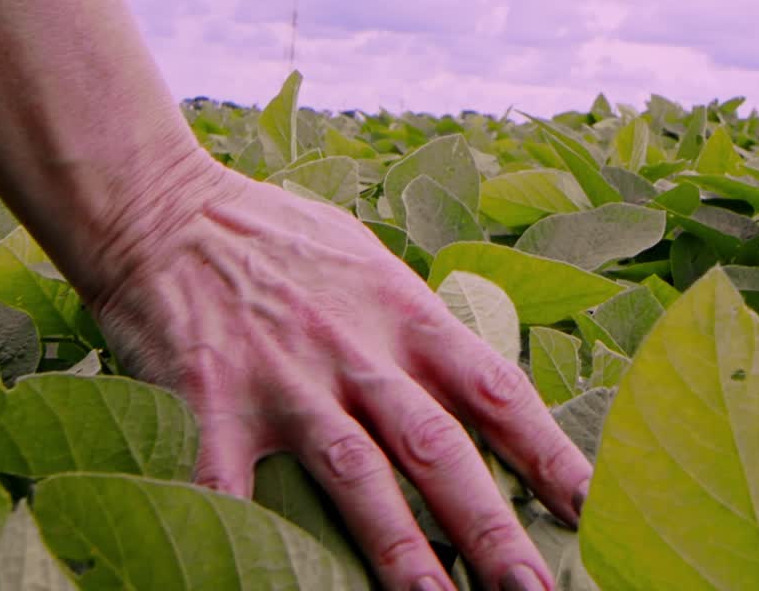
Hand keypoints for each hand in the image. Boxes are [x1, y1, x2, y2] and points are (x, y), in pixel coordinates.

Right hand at [85, 153, 592, 590]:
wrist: (164, 205)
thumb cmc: (275, 237)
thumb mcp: (368, 261)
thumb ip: (417, 324)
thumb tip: (475, 385)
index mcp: (403, 313)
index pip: (495, 391)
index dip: (551, 454)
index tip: (594, 510)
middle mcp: (355, 349)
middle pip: (438, 447)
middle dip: (491, 527)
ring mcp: (284, 377)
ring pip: (355, 474)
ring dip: (401, 551)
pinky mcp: (211, 397)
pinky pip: (229, 481)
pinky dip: (246, 531)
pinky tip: (267, 580)